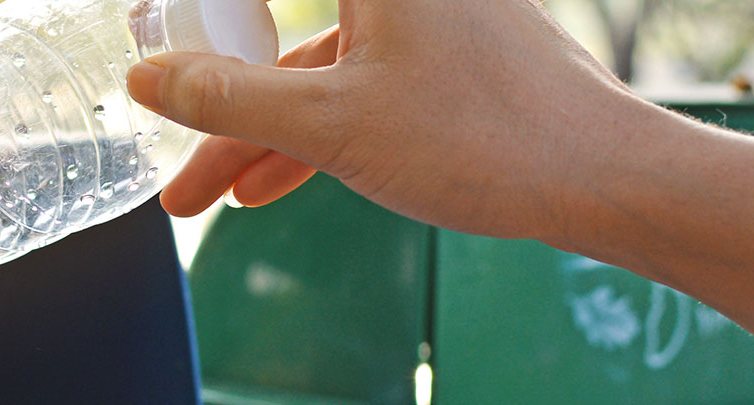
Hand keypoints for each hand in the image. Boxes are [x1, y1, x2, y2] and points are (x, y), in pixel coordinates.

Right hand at [130, 0, 663, 240]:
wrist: (605, 178)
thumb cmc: (486, 135)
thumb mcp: (332, 124)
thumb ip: (229, 100)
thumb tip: (148, 81)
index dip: (205, 10)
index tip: (164, 26)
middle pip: (281, 25)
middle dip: (219, 91)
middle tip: (167, 135)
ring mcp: (430, 14)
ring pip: (317, 64)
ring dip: (260, 127)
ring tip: (204, 193)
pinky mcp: (449, 54)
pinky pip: (358, 81)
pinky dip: (314, 127)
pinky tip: (269, 184)